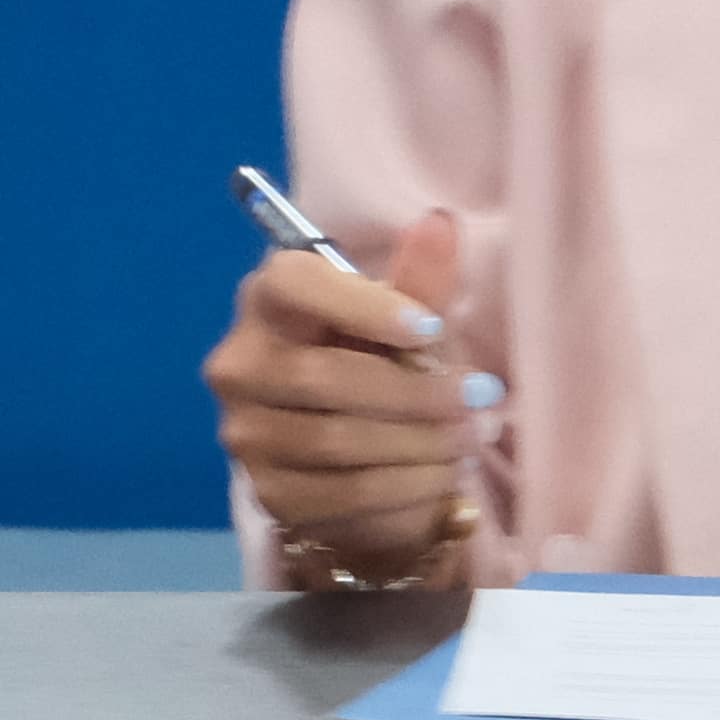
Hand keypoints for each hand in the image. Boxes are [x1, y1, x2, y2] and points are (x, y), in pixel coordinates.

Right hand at [205, 208, 498, 588]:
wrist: (368, 455)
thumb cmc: (384, 365)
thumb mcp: (409, 321)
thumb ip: (421, 280)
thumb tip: (440, 223)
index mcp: (269, 300)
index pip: (293, 284)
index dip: (362, 305)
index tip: (430, 329)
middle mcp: (240, 364)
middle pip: (321, 377)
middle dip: (413, 391)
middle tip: (479, 398)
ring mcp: (247, 434)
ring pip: (336, 442)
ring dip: (418, 444)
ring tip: (471, 438)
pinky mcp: (268, 493)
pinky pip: (341, 496)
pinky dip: (405, 489)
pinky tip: (443, 477)